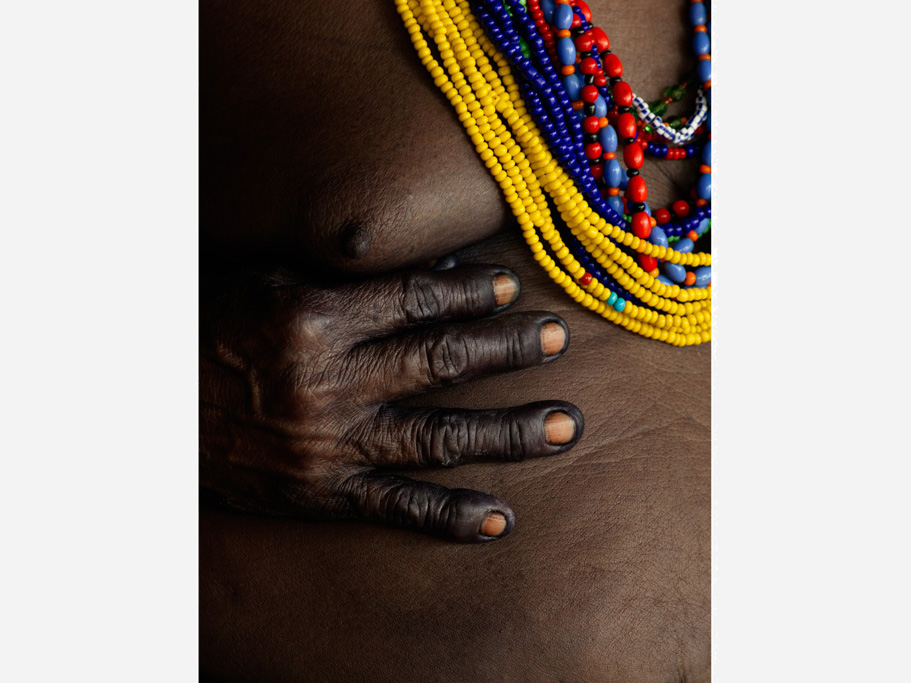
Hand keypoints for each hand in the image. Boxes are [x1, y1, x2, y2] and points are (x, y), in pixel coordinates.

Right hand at [200, 263, 582, 541]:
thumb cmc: (212, 334)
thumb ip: (347, 277)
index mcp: (314, 319)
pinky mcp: (322, 494)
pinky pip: (397, 507)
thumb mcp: (268, 284)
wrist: (153, 410)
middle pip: (443, 362)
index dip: (473, 294)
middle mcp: (330, 382)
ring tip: (566, 426)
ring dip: (509, 433)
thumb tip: (436, 274)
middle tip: (560, 340)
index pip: (416, 302)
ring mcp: (330, 444)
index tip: (515, 290)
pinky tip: (501, 520)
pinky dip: (451, 516)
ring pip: (439, 436)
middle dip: (510, 349)